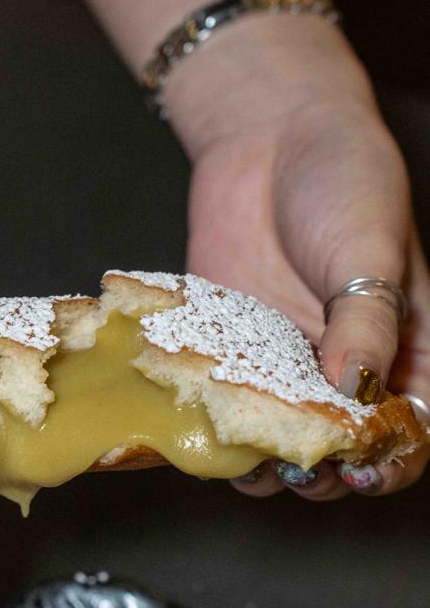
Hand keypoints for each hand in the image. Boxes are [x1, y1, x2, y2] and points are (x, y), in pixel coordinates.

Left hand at [165, 14, 429, 500]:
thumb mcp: (369, 249)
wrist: (268, 135)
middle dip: (321, 473)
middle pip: (340, 450)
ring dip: (263, 461)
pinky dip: (213, 426)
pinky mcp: (231, 353)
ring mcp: (285, 365)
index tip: (361, 469)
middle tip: (297, 470)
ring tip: (246, 460)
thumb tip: (354, 393)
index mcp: (406, 351)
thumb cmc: (344, 181)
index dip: (391, 462)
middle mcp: (345, 369)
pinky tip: (199, 433)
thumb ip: (366, 322)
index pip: (411, 430)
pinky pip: (224, 404)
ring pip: (277, 439)